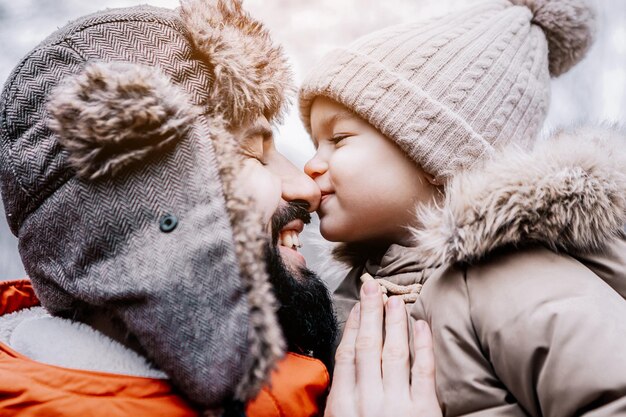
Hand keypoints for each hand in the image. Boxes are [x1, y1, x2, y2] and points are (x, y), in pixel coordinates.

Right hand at [325, 280, 441, 416]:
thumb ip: (341, 400)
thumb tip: (343, 373)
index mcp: (343, 404)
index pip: (347, 355)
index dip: (353, 326)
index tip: (357, 306)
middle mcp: (367, 400)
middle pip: (368, 346)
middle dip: (370, 312)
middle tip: (373, 287)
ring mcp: (396, 405)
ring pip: (394, 353)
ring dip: (394, 322)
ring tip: (395, 299)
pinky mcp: (423, 411)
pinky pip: (423, 371)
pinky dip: (423, 345)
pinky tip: (421, 325)